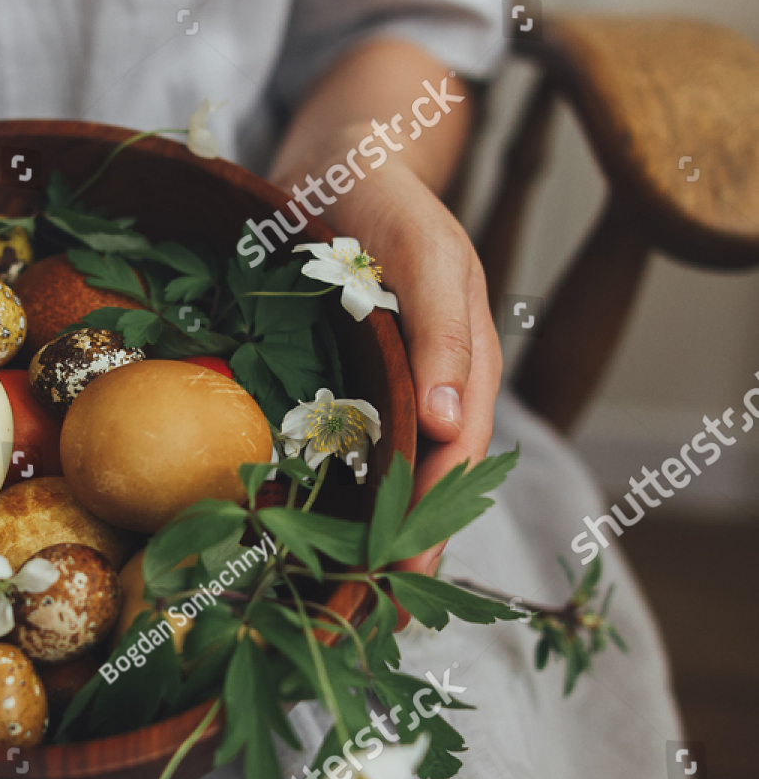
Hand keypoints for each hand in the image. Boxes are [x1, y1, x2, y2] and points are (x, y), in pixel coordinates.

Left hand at [318, 158, 502, 577]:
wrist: (336, 160)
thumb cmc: (382, 196)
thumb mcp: (423, 248)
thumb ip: (445, 327)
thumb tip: (450, 426)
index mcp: (463, 359)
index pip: (455, 457)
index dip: (433, 517)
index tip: (404, 577)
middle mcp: (432, 380)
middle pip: (430, 479)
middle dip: (408, 546)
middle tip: (380, 618)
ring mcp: (391, 382)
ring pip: (392, 472)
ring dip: (376, 532)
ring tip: (353, 597)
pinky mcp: (348, 378)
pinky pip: (350, 447)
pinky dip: (342, 493)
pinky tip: (315, 532)